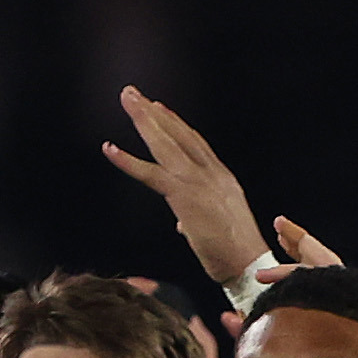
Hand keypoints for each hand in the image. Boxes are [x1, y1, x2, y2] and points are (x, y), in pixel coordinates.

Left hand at [98, 87, 309, 295]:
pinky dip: (128, 161)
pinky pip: (150, 174)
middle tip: (133, 93)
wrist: (248, 264)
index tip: (159, 107)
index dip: (175, 123)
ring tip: (127, 100)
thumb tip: (181, 224)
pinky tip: (109, 149)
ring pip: (165, 144)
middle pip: (179, 134)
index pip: (195, 142)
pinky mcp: (184, 196)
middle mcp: (212, 173)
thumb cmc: (234, 252)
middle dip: (154, 112)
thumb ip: (196, 219)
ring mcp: (198, 182)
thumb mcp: (217, 227)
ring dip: (143, 120)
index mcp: (222, 178)